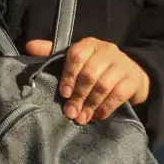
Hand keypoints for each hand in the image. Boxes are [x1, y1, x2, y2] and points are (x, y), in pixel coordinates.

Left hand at [25, 38, 149, 124]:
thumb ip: (53, 53)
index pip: (76, 55)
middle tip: (70, 112)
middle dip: (78, 95)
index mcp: (89, 44)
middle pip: (90, 73)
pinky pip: (118, 95)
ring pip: (104, 85)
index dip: (68, 75)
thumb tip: (30, 46)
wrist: (132, 73)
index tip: (63, 93)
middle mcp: (107, 50)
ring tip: (81, 118)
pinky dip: (106, 108)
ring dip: (90, 104)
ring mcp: (122, 64)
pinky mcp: (133, 79)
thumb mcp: (77, 59)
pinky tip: (97, 116)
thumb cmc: (97, 67)